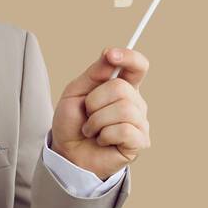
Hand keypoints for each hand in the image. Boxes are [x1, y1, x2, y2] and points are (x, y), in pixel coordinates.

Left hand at [51, 48, 150, 180]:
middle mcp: (135, 103)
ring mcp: (140, 123)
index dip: (129, 57)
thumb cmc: (73, 123)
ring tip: (91, 129)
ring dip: (97, 121)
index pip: (138, 66)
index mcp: (122, 87)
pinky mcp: (139, 142)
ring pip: (124, 109)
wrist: (67, 153)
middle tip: (87, 113)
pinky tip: (102, 140)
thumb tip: (109, 54)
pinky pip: (125, 130)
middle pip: (122, 88)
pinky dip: (105, 135)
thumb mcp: (75, 91)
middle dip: (95, 101)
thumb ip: (94, 73)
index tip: (111, 54)